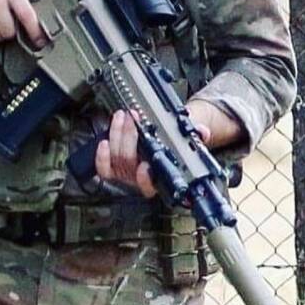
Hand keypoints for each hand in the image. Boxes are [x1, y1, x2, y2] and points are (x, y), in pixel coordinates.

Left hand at [95, 107, 212, 197]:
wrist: (165, 145)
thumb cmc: (176, 147)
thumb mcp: (189, 142)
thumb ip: (197, 137)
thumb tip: (202, 132)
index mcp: (161, 180)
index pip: (151, 187)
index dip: (145, 180)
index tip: (145, 167)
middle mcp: (142, 180)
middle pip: (130, 163)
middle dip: (129, 138)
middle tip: (133, 119)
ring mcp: (127, 174)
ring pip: (116, 158)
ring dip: (117, 134)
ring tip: (123, 116)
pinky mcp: (114, 168)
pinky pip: (104, 167)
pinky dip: (102, 154)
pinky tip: (105, 140)